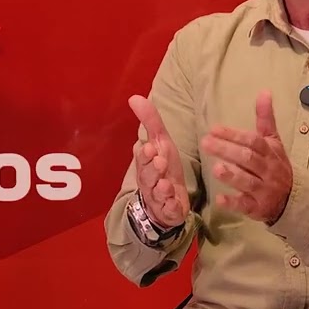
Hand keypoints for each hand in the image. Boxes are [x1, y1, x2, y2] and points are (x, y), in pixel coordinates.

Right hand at [130, 94, 190, 228]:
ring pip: (157, 194)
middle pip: (147, 176)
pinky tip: (174, 204)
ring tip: (166, 185)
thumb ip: (150, 121)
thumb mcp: (161, 142)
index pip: (142, 158)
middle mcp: (149, 181)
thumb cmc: (163, 167)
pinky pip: (168, 211)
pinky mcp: (169, 211)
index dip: (145, 155)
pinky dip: (171, 208)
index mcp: (146, 164)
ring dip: (161, 189)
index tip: (149, 148)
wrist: (169, 199)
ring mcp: (158, 198)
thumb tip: (134, 97)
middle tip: (160, 162)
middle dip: (152, 170)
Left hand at [200, 90, 292, 222]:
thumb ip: (265, 119)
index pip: (253, 141)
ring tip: (216, 168)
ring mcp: (264, 190)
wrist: (295, 198)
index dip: (234, 134)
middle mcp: (268, 170)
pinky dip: (233, 203)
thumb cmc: (277, 165)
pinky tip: (220, 199)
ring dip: (233, 176)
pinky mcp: (258, 208)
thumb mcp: (273, 141)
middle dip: (228, 150)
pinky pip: (246, 205)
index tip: (214, 128)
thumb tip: (264, 91)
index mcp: (270, 153)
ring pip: (249, 182)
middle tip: (205, 142)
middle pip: (248, 159)